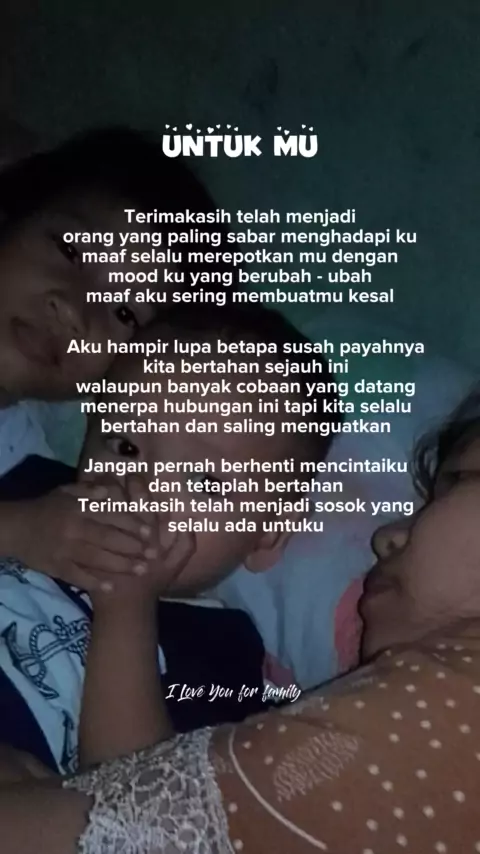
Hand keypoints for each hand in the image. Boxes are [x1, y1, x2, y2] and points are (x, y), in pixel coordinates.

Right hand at [15, 481, 155, 591]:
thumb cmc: (47, 508)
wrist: (17, 529)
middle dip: (132, 547)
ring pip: (96, 559)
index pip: (109, 516)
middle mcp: (74, 529)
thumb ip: (88, 490)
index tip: (150, 533)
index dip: (131, 524)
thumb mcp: (66, 492)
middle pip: (107, 539)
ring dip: (120, 565)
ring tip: (141, 570)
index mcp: (78, 509)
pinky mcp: (57, 568)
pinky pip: (77, 577)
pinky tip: (112, 587)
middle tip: (153, 555)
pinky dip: (94, 583)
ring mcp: (65, 550)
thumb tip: (109, 490)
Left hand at [91, 475, 195, 612]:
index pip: (142, 501)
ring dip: (100, 491)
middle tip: (113, 469)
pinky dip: (86, 507)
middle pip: (120, 499)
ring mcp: (106, 538)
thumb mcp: (173, 566)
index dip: (138, 485)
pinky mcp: (90, 544)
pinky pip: (87, 519)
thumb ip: (185, 545)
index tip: (134, 473)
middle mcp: (126, 531)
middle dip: (116, 483)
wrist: (123, 604)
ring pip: (101, 506)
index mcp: (147, 532)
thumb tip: (188, 522)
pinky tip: (86, 497)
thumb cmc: (150, 585)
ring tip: (99, 477)